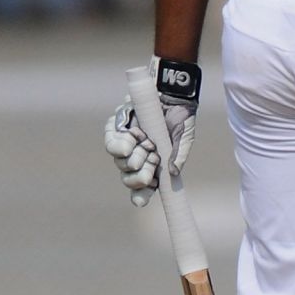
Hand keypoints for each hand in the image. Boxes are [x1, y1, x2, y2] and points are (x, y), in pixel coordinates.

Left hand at [102, 57, 198, 205]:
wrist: (172, 92)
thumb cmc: (180, 116)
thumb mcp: (183, 139)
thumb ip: (178, 156)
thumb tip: (173, 173)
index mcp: (153, 163)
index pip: (143, 185)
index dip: (141, 195)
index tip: (140, 202)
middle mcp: (137, 156)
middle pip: (128, 177)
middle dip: (140, 175)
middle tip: (153, 162)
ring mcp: (126, 143)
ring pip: (119, 163)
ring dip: (134, 158)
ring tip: (148, 145)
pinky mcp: (116, 128)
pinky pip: (111, 144)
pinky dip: (120, 144)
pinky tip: (133, 138)